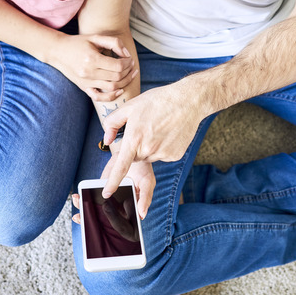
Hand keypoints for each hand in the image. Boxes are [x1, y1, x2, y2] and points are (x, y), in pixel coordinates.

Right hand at [53, 34, 136, 100]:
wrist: (57, 51)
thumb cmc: (78, 43)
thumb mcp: (95, 37)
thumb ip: (114, 43)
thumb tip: (126, 54)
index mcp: (92, 59)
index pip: (118, 66)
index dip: (128, 62)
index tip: (130, 58)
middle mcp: (89, 73)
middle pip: (117, 77)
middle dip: (129, 71)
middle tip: (131, 65)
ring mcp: (86, 82)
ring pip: (112, 87)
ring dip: (125, 82)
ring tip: (130, 74)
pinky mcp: (83, 87)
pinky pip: (99, 97)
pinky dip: (111, 96)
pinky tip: (119, 90)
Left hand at [72, 160, 153, 222]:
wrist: (129, 153)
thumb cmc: (143, 170)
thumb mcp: (147, 183)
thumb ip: (145, 198)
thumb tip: (142, 215)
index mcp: (131, 209)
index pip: (123, 225)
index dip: (114, 229)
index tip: (103, 231)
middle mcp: (119, 206)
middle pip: (106, 220)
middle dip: (93, 223)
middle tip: (82, 221)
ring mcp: (108, 198)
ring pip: (95, 210)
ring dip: (84, 213)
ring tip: (77, 216)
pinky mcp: (100, 189)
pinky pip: (90, 197)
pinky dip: (82, 198)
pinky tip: (77, 197)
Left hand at [100, 83, 203, 199]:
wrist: (188, 101)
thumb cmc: (157, 101)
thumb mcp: (130, 107)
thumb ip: (112, 123)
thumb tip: (107, 141)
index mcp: (134, 139)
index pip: (120, 167)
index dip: (112, 182)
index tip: (107, 193)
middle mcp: (148, 150)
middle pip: (135, 157)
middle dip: (136, 147)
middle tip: (144, 128)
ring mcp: (163, 154)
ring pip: (149, 156)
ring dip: (149, 147)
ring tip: (158, 127)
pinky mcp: (174, 155)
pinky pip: (162, 156)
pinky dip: (163, 147)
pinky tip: (168, 132)